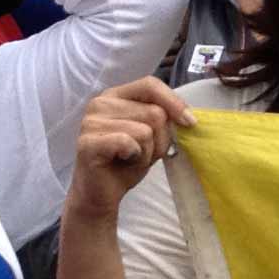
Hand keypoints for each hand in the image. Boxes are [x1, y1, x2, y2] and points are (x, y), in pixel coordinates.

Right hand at [63, 78, 194, 222]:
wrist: (101, 193)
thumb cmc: (127, 163)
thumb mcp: (152, 136)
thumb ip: (163, 120)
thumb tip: (188, 118)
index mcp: (116, 95)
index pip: (150, 85)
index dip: (174, 102)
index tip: (190, 123)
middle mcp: (101, 103)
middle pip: (154, 112)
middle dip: (160, 139)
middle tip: (143, 153)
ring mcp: (91, 121)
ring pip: (145, 131)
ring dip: (147, 152)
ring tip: (131, 159)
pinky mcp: (88, 142)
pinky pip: (129, 143)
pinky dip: (134, 157)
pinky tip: (123, 162)